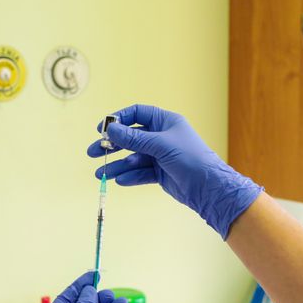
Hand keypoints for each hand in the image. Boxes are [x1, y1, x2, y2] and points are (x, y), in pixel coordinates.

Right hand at [87, 104, 262, 238]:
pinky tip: (120, 181)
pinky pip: (140, 173)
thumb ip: (134, 138)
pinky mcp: (161, 173)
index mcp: (166, 122)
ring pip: (133, 158)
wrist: (209, 188)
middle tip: (93, 152)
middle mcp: (162, 137)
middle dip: (112, 145)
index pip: (137, 113)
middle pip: (131, 137)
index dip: (119, 119)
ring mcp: (161, 156)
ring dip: (117, 165)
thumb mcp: (160, 145)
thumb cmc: (191, 159)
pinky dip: (130, 176)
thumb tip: (111, 129)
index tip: (101, 128)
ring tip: (100, 174)